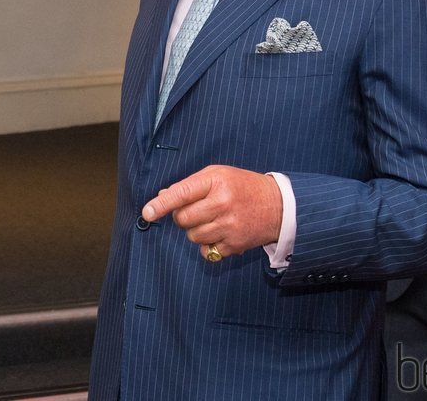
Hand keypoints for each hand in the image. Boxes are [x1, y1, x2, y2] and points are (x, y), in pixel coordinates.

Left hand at [141, 165, 282, 258]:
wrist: (279, 206)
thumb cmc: (243, 186)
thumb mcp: (218, 175)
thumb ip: (190, 185)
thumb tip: (162, 197)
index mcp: (216, 182)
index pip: (181, 193)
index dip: (162, 204)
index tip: (147, 212)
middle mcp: (222, 204)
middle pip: (183, 218)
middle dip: (182, 216)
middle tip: (197, 209)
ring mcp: (229, 226)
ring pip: (192, 236)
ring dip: (195, 230)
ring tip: (212, 219)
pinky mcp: (235, 245)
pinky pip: (206, 251)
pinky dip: (208, 244)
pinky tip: (220, 232)